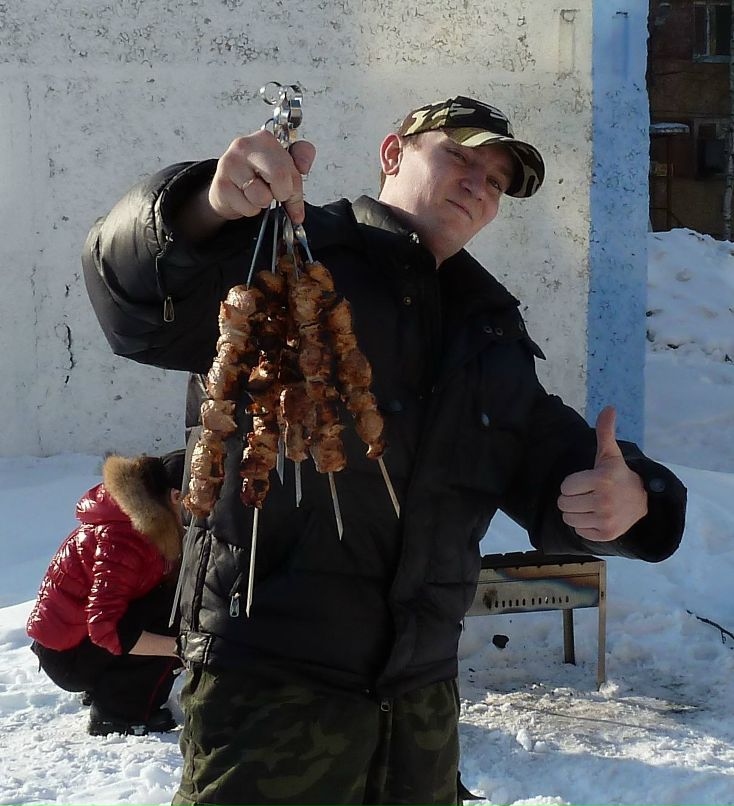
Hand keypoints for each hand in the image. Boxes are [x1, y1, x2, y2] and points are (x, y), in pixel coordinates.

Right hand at [209, 129, 315, 223]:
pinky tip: (243, 198)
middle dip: (282, 193)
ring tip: (255, 193)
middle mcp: (245, 145)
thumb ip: (300, 160)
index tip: (291, 194)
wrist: (227, 189)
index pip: (293, 167)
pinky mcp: (221, 184)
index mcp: (265, 138)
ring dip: (263, 202)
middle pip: (279, 176)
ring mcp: (230, 163)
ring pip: (262, 196)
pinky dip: (250, 210)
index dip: (296, 188)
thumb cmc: (257, 176)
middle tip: (274, 193)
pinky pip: (249, 208)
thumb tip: (305, 167)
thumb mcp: (283, 165)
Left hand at [557, 406, 647, 541]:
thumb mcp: (610, 454)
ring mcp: (606, 519)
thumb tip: (609, 407)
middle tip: (587, 494)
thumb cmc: (618, 475)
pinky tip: (596, 516)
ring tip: (590, 505)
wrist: (643, 501)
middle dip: (572, 498)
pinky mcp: (606, 534)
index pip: (565, 487)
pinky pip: (578, 531)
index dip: (572, 484)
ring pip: (568, 518)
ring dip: (575, 512)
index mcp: (601, 479)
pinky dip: (584, 525)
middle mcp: (604, 501)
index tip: (586, 482)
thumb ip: (605, 432)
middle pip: (564, 504)